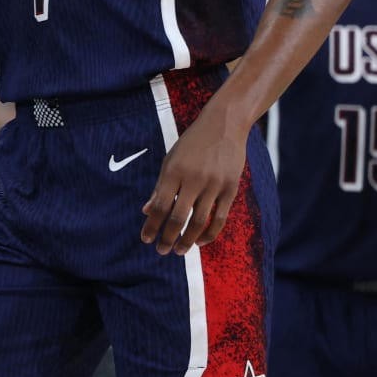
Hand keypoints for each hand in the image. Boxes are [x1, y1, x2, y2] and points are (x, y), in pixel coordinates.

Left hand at [139, 106, 246, 254]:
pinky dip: (209, 233)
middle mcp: (193, 180)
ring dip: (188, 240)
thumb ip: (160, 187)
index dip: (151, 225)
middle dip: (167, 237)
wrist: (224, 125)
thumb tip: (146, 211)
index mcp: (173, 172)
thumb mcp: (170, 160)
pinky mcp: (231, 188)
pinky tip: (200, 241)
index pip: (159, 206)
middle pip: (177, 217)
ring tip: (179, 250)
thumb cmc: (192, 144)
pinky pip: (220, 218)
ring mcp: (214, 185)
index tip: (145, 239)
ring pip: (199, 221)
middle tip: (161, 251)